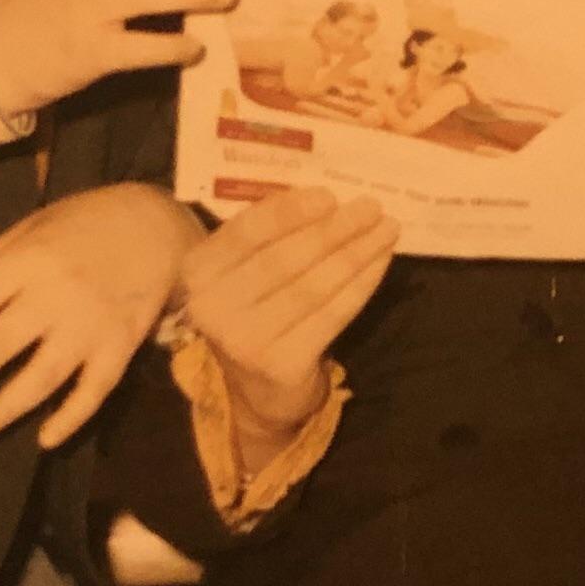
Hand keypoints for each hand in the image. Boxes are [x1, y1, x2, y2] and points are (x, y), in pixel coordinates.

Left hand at [0, 183, 203, 445]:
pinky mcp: (123, 344)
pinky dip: (72, 417)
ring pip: (43, 375)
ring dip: (5, 407)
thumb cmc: (83, 223)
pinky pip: (95, 389)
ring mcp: (92, 322)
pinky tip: (45, 439)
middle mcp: (56, 292)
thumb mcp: (26, 230)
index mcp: (28, 259)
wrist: (158, 224)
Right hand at [178, 187, 395, 436]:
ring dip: (356, 254)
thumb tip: (326, 197)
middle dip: (335, 230)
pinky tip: (379, 263)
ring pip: (313, 287)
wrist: (257, 390)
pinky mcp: (281, 365)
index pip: (246, 232)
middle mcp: (213, 308)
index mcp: (198, 272)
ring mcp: (245, 341)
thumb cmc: (254, 311)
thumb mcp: (242, 270)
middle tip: (372, 207)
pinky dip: (360, 285)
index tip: (329, 195)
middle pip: (284, 259)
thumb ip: (267, 235)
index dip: (290, 212)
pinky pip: (331, 315)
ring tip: (386, 230)